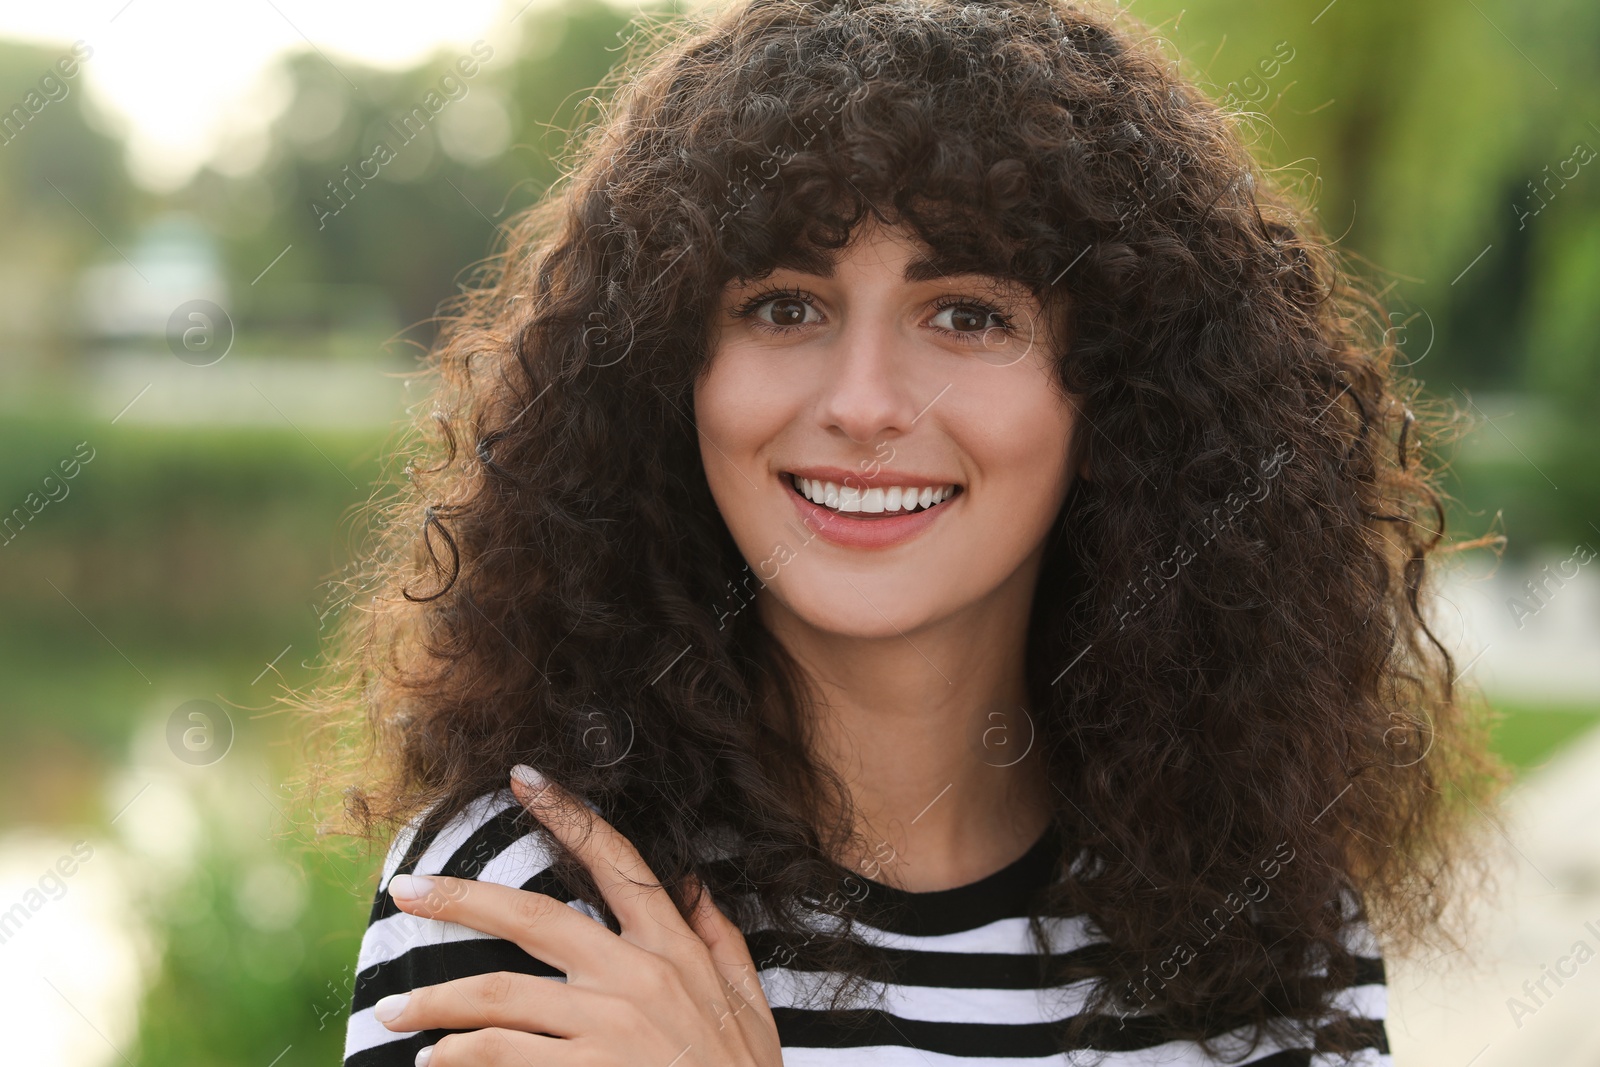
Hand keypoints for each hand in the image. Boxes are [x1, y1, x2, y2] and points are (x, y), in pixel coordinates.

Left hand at [374, 765, 784, 1066]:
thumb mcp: (749, 1002)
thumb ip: (718, 938)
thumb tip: (693, 881)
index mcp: (673, 947)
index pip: (616, 862)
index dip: (567, 815)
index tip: (524, 779)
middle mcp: (636, 974)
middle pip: (531, 916)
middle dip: (459, 898)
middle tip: (406, 889)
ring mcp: (610, 1024)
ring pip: (499, 993)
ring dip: (436, 1000)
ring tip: (393, 1009)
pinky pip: (504, 1053)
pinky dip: (461, 1053)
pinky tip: (435, 1058)